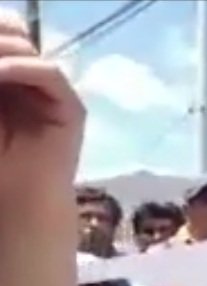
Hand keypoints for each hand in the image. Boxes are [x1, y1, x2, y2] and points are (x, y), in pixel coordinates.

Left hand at [0, 9, 84, 202]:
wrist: (18, 201)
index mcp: (5, 77)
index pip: (2, 35)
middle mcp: (28, 80)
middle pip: (12, 33)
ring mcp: (50, 93)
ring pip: (27, 48)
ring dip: (2, 51)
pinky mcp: (70, 109)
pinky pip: (49, 73)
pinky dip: (22, 67)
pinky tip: (1, 73)